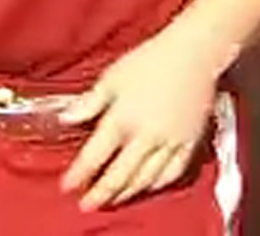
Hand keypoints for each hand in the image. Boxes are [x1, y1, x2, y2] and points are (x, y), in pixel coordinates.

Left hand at [58, 26, 228, 211]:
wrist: (194, 54)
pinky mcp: (189, 142)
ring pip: (145, 178)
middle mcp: (146, 136)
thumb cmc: (150, 60)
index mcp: (123, 119)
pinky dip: (157, 184)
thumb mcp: (112, 77)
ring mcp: (170, 142)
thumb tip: (65, 118)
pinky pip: (173, 172)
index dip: (79, 174)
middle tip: (88, 205)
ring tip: (113, 200)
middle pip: (120, 175)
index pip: (95, 156)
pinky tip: (147, 187)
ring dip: (126, 193)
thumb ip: (89, 102)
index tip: (67, 186)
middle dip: (101, 193)